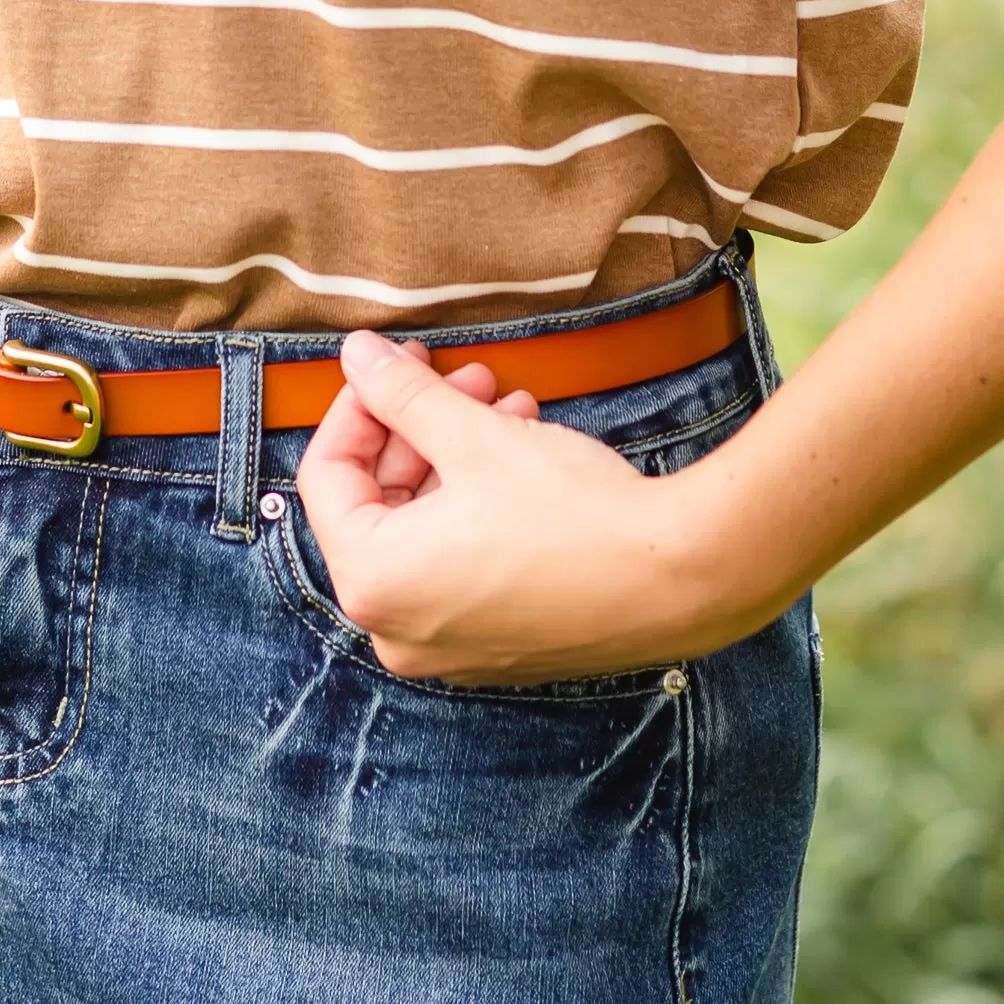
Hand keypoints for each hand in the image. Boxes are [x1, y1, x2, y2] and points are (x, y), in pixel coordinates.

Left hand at [296, 332, 762, 684]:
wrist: (677, 579)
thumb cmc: (572, 514)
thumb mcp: (474, 436)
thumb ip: (402, 394)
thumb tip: (355, 355)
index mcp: (374, 581)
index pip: (326, 478)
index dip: (357, 407)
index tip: (394, 366)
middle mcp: (398, 630)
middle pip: (378, 505)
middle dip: (419, 428)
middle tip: (464, 375)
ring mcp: (450, 648)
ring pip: (426, 530)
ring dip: (457, 458)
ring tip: (509, 404)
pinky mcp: (499, 647)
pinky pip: (463, 564)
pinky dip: (479, 506)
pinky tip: (526, 450)